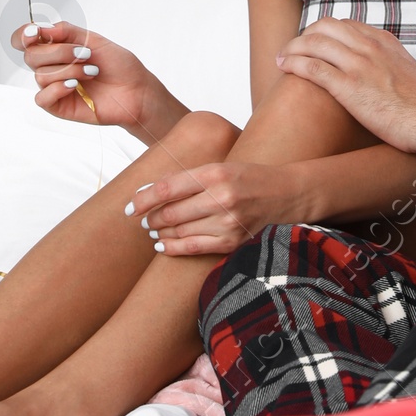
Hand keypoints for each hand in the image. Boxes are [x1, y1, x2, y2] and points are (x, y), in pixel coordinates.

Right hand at [12, 20, 184, 139]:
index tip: (35, 33)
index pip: (25, 40)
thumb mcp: (94, 40)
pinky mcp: (58, 106)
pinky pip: (42, 97)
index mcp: (57, 47)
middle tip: (85, 54)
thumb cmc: (118, 65)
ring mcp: (54, 87)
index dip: (23, 35)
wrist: (136, 90)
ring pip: (40, 75)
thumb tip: (42, 29)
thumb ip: (66, 31)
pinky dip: (57, 88)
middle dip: (59, 52)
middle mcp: (52, 66)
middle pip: (31, 56)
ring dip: (69, 70)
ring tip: (92, 72)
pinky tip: (75, 85)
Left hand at [133, 156, 302, 256]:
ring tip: (153, 231)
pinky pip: (193, 248)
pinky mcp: (233, 241)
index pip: (168, 188)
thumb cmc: (248, 178)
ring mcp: (228, 222)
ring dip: (160, 234)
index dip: (143, 199)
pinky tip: (162, 246)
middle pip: (171, 213)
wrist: (286, 195)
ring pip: (179, 232)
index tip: (130, 206)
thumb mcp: (220, 167)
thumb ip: (187, 178)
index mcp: (215, 173)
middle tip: (141, 220)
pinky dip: (172, 248)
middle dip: (150, 219)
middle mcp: (221, 198)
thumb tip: (150, 192)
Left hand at [276, 20, 415, 150]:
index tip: (315, 44)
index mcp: (383, 41)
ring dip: (292, 48)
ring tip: (281, 58)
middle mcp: (368, 46)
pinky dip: (293, 63)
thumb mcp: (409, 72)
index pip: (345, 24)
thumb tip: (384, 70)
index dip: (324, 32)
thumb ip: (392, 63)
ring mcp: (357, 64)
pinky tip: (284, 67)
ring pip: (313, 43)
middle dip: (304, 36)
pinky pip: (311, 66)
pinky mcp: (347, 86)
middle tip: (294, 49)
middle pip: (324, 27)